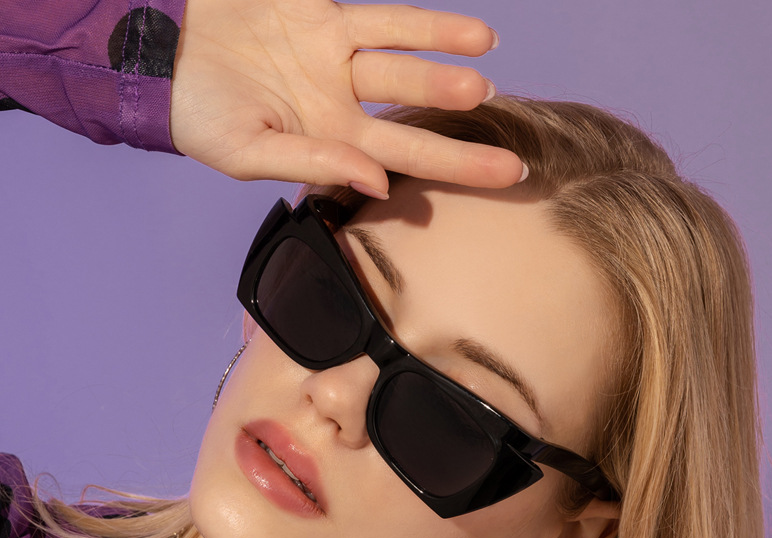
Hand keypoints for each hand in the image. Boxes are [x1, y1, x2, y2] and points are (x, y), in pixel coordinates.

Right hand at [169, 0, 524, 193]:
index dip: (452, 168)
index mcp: (328, 142)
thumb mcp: (246, 151)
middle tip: (508, 139)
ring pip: (401, 62)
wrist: (158, 53)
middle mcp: (341, 103)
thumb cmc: (195, 115)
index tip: (502, 177)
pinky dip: (421, 24)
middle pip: (412, 115)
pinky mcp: (322, 15)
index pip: (402, 160)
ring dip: (442, 67)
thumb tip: (377, 183)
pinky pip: (380, 18)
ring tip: (487, 71)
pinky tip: (468, 32)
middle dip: (458, 127)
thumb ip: (312, 163)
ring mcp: (335, 58)